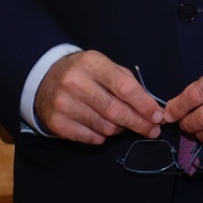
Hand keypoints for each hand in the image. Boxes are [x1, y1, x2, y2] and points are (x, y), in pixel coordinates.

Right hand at [35, 50, 163, 143]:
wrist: (45, 80)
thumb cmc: (83, 73)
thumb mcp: (104, 67)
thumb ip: (127, 83)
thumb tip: (152, 109)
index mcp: (91, 64)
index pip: (124, 86)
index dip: (144, 104)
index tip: (158, 116)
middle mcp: (75, 83)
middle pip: (115, 111)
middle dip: (139, 123)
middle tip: (153, 130)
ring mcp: (64, 104)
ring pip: (106, 128)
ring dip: (120, 129)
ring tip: (122, 123)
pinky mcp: (57, 123)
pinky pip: (92, 138)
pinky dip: (103, 136)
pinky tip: (101, 127)